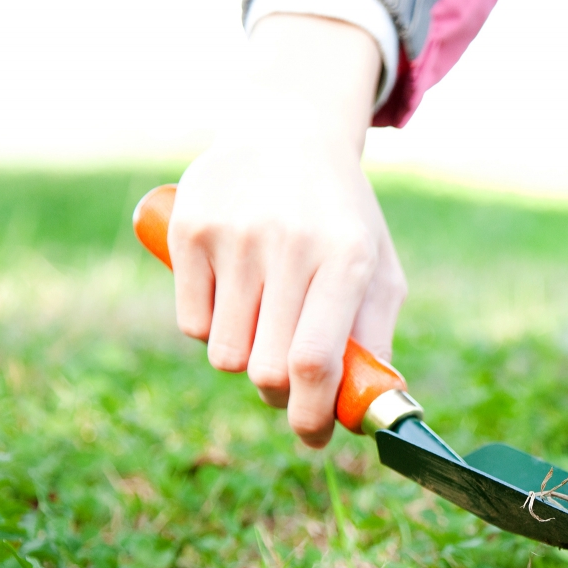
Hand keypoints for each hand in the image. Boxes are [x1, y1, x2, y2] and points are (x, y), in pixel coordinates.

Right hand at [170, 13, 405, 447]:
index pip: (316, 359)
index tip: (313, 435)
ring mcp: (235, 234)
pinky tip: (233, 294)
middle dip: (279, 394)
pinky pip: (191, 323)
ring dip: (245, 358)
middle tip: (288, 383)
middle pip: (267, 368)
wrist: (289, 132)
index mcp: (348, 257)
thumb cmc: (342, 218)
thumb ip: (376, 339)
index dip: (311, 414)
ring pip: (224, 354)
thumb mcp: (378, 267)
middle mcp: (291, 244)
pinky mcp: (188, 227)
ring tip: (264, 323)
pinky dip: (210, 328)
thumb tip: (367, 412)